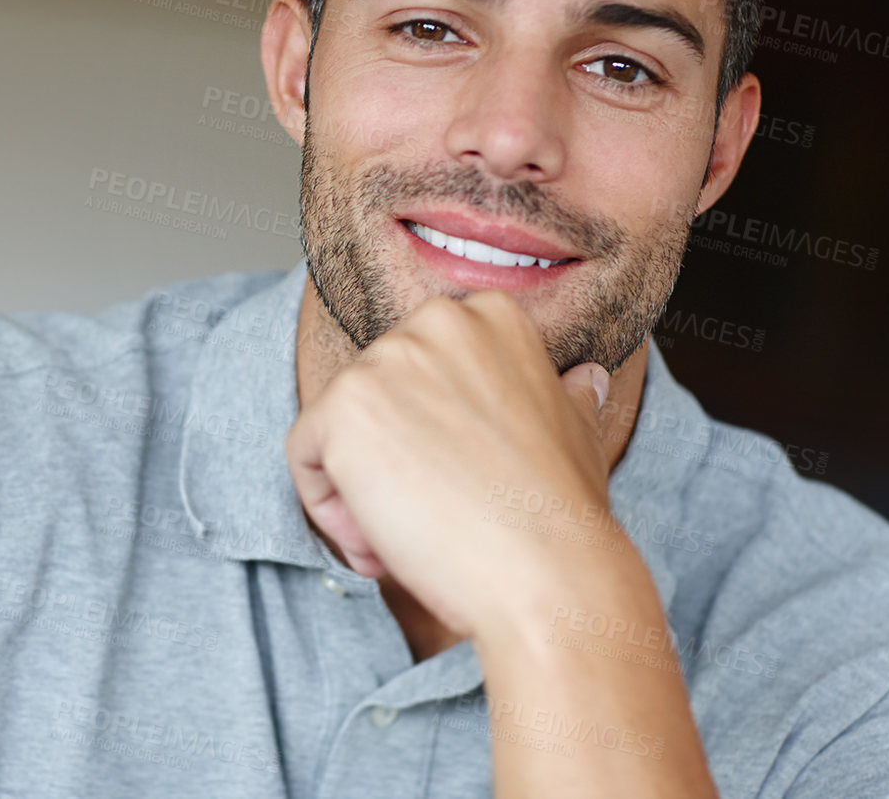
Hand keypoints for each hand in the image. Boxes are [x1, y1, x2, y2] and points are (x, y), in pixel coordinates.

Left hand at [285, 289, 618, 642]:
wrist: (548, 572)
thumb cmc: (562, 513)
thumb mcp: (574, 432)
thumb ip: (561, 395)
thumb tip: (584, 379)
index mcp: (490, 316)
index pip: (416, 371)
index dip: (430, 436)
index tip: (460, 482)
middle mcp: (435, 320)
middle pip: (372, 397)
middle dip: (390, 463)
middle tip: (433, 518)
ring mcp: (385, 359)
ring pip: (334, 430)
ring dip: (359, 493)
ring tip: (412, 538)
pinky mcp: (344, 407)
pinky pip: (304, 456)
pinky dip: (328, 509)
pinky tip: (379, 544)